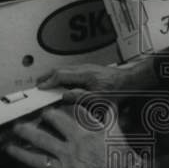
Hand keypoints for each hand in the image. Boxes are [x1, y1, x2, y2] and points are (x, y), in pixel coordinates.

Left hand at [3, 103, 141, 167]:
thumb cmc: (122, 157)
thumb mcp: (116, 133)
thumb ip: (110, 117)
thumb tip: (110, 103)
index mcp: (81, 136)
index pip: (61, 120)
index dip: (50, 115)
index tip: (44, 112)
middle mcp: (69, 151)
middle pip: (42, 139)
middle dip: (27, 131)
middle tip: (17, 127)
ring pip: (38, 160)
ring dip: (22, 154)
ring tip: (9, 148)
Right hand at [37, 58, 156, 102]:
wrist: (130, 81)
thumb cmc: (118, 90)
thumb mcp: (99, 99)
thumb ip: (80, 97)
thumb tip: (64, 96)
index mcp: (84, 74)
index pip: (60, 75)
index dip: (48, 82)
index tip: (40, 88)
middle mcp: (84, 68)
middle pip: (60, 70)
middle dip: (47, 76)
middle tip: (38, 84)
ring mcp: (86, 68)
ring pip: (65, 69)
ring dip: (53, 76)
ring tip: (46, 83)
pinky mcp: (89, 71)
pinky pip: (70, 71)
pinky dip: (61, 76)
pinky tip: (61, 83)